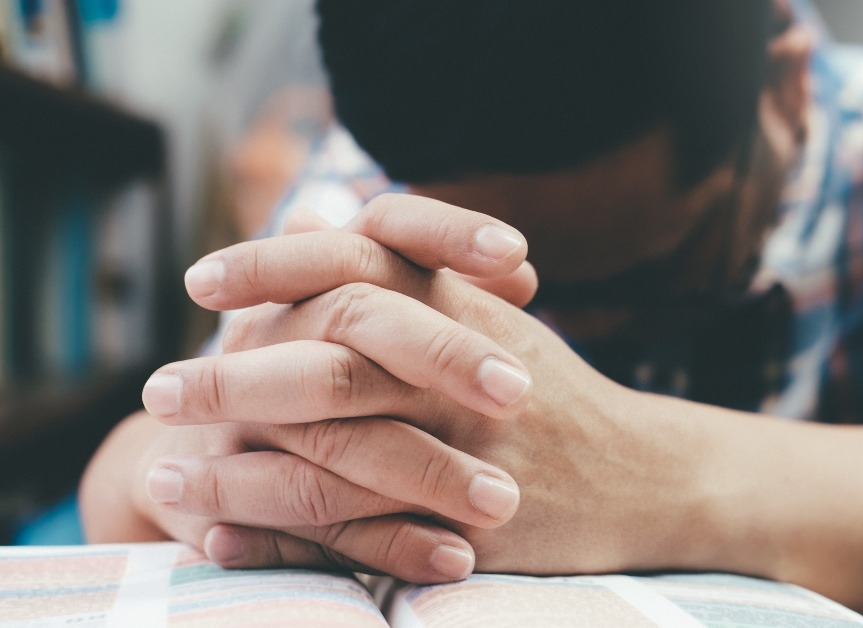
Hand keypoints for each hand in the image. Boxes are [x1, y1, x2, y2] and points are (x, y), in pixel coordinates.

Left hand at [141, 194, 704, 579]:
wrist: (648, 475)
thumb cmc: (559, 396)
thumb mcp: (492, 317)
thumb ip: (409, 272)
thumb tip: (316, 217)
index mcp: (465, 310)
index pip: (356, 266)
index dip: (272, 267)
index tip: (201, 283)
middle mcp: (463, 372)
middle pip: (332, 362)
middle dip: (233, 380)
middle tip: (158, 391)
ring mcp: (469, 450)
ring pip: (335, 454)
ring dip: (239, 472)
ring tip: (167, 481)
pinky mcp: (472, 523)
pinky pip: (361, 533)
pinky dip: (284, 539)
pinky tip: (223, 541)